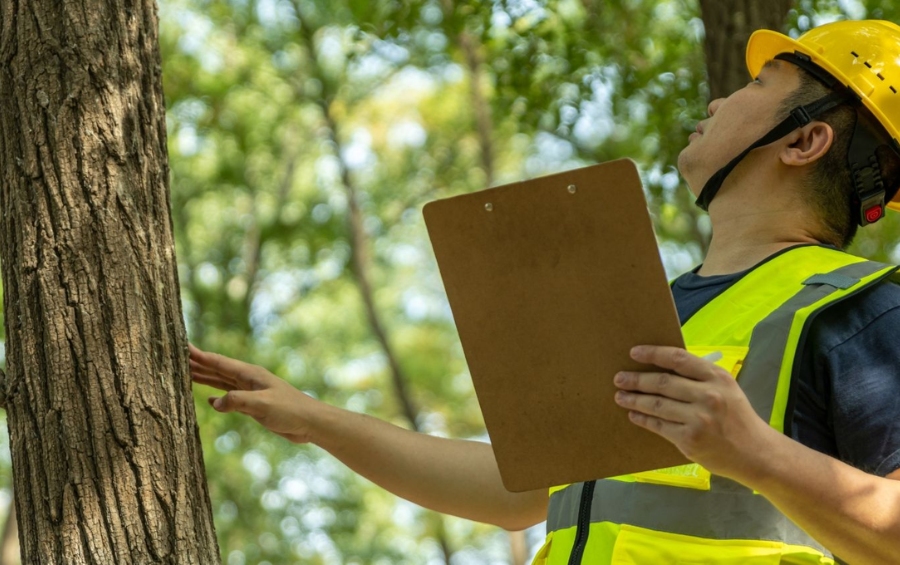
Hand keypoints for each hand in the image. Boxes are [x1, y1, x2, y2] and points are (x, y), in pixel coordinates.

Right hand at [189, 343, 316, 442]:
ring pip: (222, 382)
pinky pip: (230, 397)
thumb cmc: (290, 410)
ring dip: (205, 378)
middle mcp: (248, 380)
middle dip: (198, 364)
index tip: (182, 346)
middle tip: (176, 359)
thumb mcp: (262, 405)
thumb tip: (213, 403)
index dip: (199, 355)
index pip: (219, 362)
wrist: (310, 422)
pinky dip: (218, 396)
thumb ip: (237, 401)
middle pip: (217, 369)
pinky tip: (209, 400)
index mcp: (250, 374)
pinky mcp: (254, 405)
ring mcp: (251, 392)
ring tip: (186, 374)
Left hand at [612, 345, 774, 480]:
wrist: (755, 453)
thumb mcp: (726, 388)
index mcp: (717, 377)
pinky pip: (658, 426)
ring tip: (621, 396)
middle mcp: (708, 396)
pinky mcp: (689, 440)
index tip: (634, 352)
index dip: (653, 353)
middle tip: (619, 378)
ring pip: (656, 405)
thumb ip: (699, 378)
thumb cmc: (737, 417)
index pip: (679, 359)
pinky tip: (633, 414)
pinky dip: (642, 419)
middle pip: (663, 383)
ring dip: (634, 399)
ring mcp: (698, 419)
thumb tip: (661, 367)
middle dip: (637, 379)